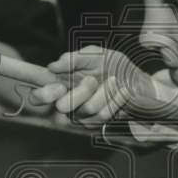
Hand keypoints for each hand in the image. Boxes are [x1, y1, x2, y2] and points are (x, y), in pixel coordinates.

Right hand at [29, 46, 156, 126]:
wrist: (140, 83)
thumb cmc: (115, 67)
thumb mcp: (96, 55)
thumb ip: (75, 58)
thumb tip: (53, 65)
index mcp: (62, 85)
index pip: (38, 97)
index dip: (42, 95)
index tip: (59, 86)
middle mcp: (69, 103)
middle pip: (61, 108)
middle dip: (79, 93)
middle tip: (92, 80)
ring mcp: (83, 115)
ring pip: (86, 110)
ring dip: (103, 93)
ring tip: (114, 80)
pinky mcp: (100, 122)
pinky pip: (103, 114)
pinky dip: (115, 99)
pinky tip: (122, 90)